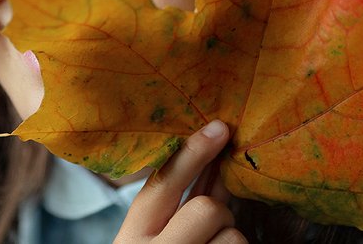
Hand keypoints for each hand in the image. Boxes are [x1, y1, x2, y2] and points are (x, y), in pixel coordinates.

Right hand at [114, 120, 246, 242]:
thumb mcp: (154, 235)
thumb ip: (180, 204)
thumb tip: (213, 159)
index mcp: (132, 235)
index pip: (163, 183)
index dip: (193, 153)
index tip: (218, 129)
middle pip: (205, 208)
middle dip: (218, 211)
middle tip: (213, 226)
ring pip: (230, 233)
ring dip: (228, 237)